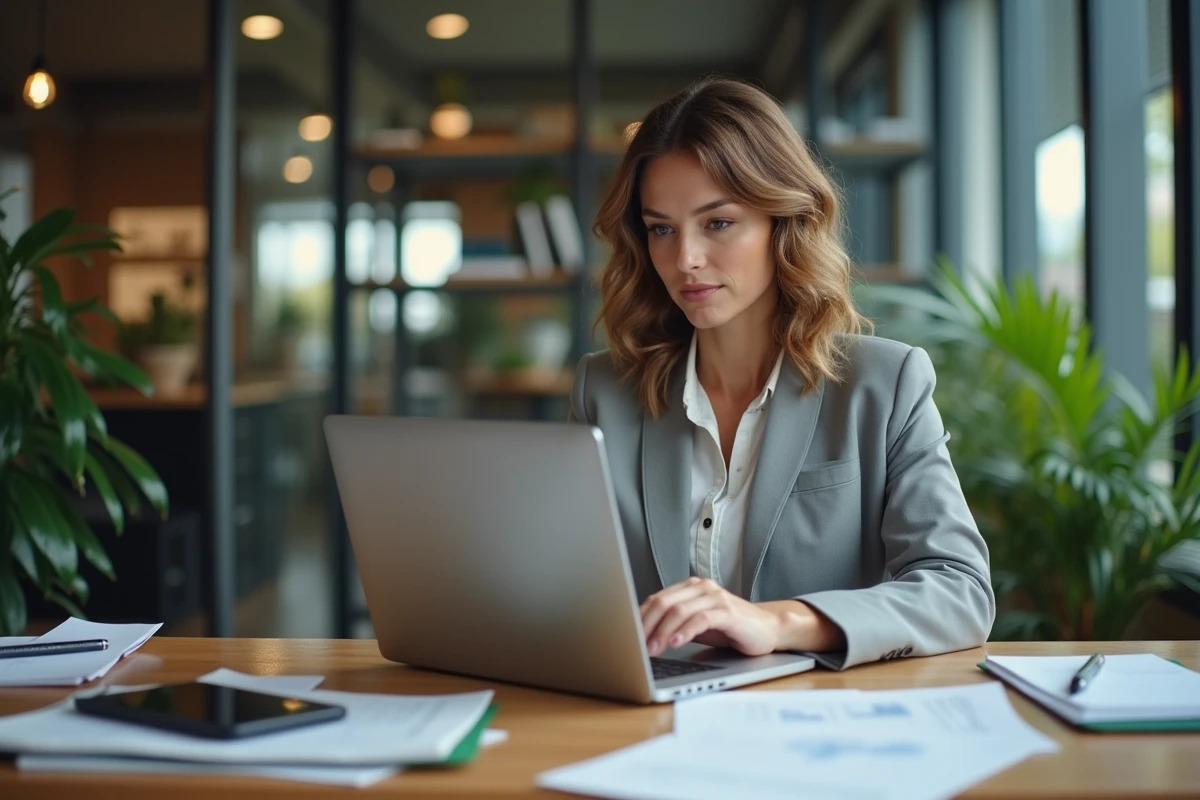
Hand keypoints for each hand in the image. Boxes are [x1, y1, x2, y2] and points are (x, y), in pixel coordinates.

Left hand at [640, 577, 847, 656]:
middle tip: (635, 646)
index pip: (657, 599)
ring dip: (662, 632)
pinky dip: (686, 631)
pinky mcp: (728, 613)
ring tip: (653, 649)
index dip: (639, 618)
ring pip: (680, 611)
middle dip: (646, 626)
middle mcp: (701, 588)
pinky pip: (702, 619)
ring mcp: (715, 598)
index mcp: (689, 588)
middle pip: (664, 603)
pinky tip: (677, 643)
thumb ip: (674, 623)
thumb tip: (641, 636)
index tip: (626, 637)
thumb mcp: (697, 625)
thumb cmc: (729, 629)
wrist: (767, 630)